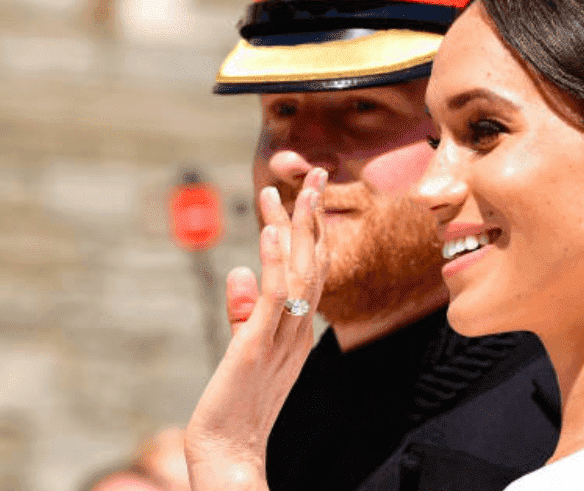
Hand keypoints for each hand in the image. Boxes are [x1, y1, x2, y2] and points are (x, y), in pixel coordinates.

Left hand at [184, 169, 328, 490]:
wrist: (230, 451)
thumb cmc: (234, 405)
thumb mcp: (241, 348)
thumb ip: (242, 311)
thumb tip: (238, 272)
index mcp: (298, 328)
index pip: (309, 269)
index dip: (310, 229)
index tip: (307, 193)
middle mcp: (298, 328)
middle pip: (312, 261)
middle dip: (313, 215)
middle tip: (313, 172)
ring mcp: (283, 335)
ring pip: (299, 272)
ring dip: (298, 227)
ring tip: (295, 188)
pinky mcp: (260, 345)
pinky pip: (275, 298)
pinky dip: (274, 262)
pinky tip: (271, 232)